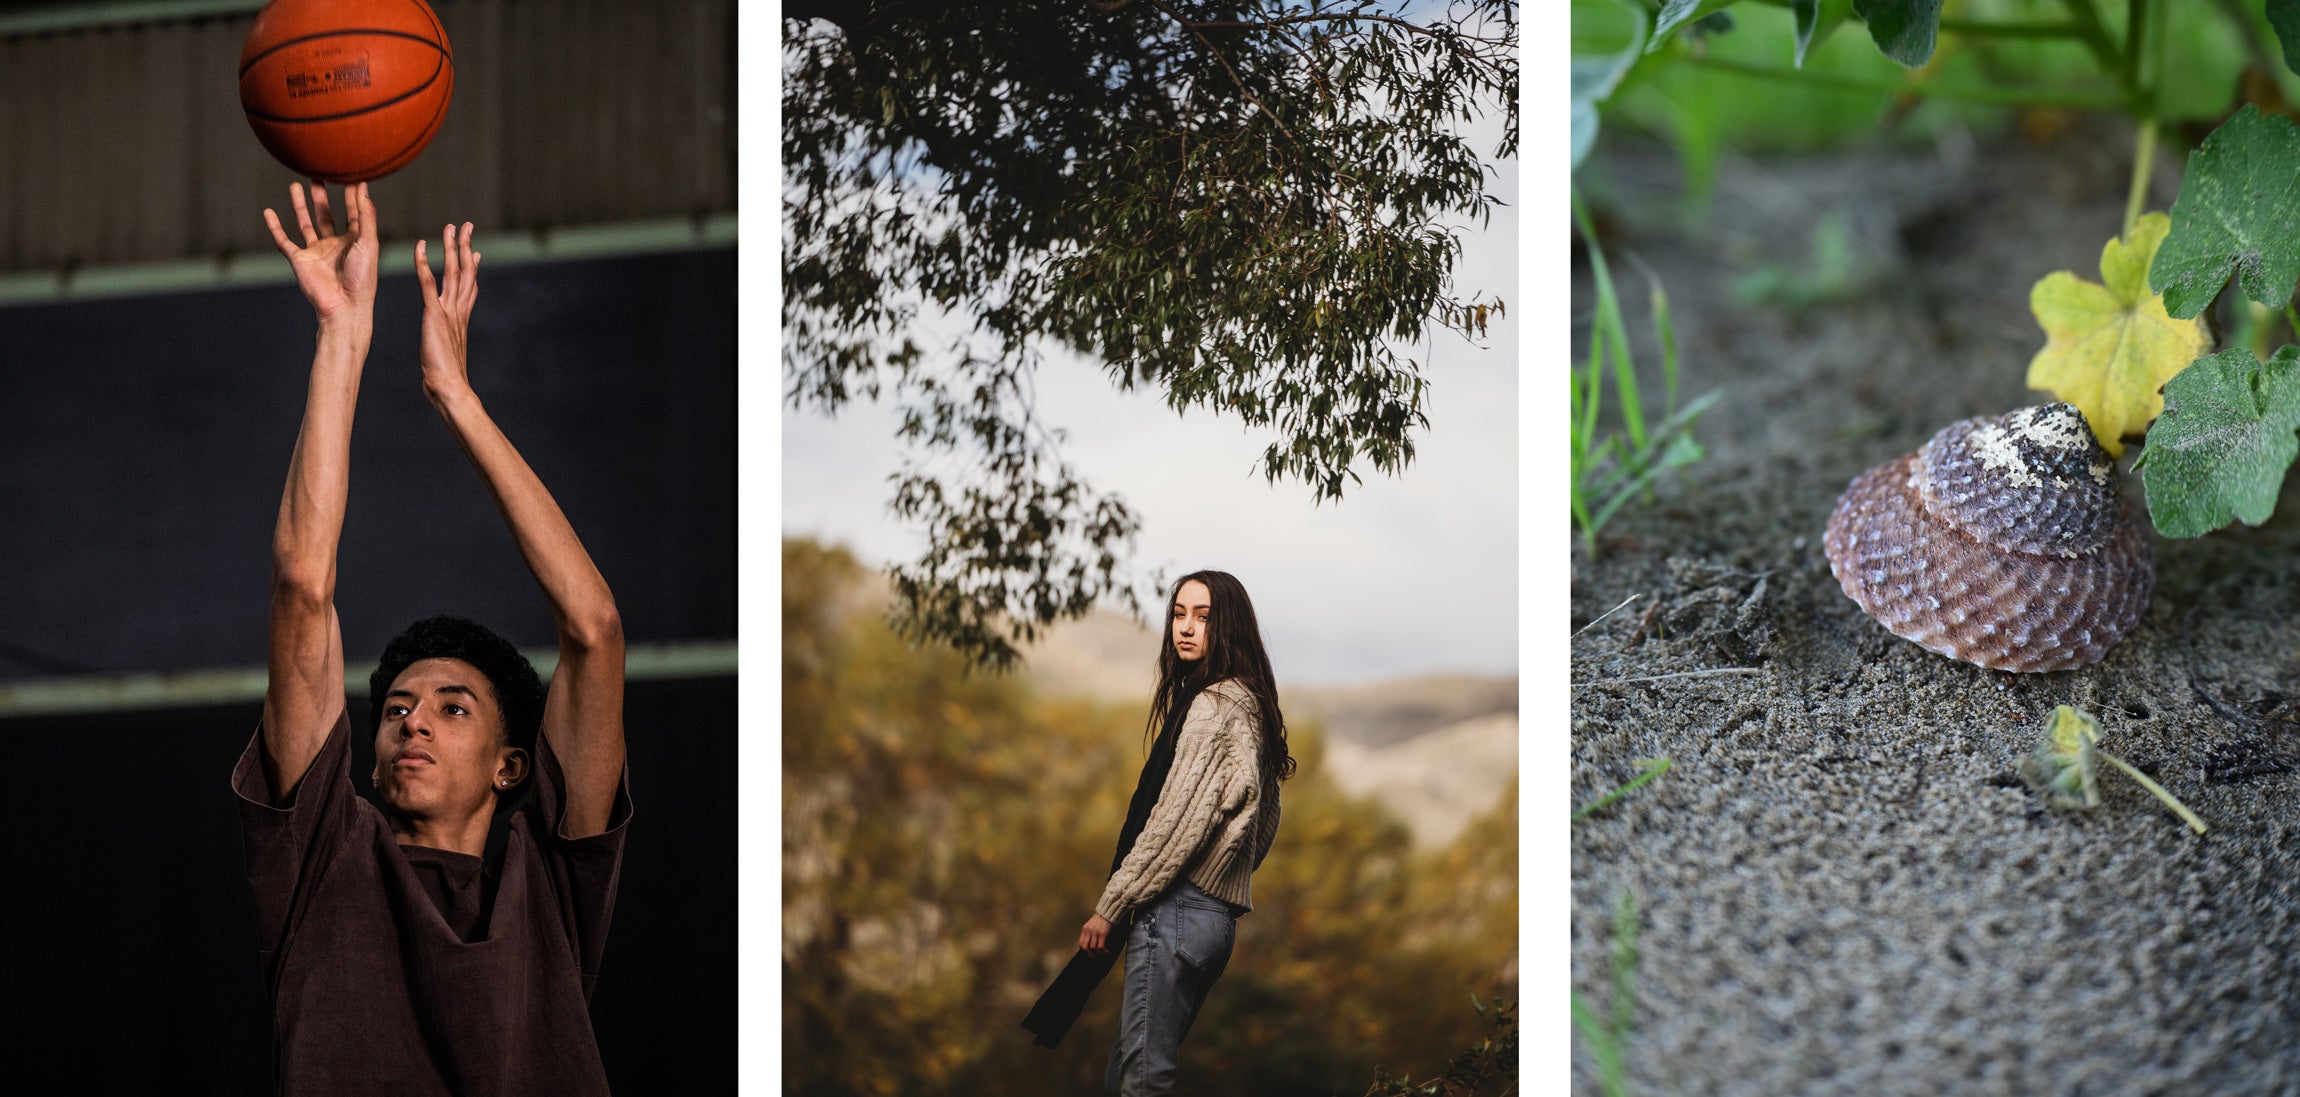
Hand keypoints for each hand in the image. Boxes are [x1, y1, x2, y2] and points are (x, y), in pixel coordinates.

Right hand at [263, 181, 378, 327]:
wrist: (343, 306)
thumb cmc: (362, 278)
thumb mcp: (369, 242)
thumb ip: (366, 216)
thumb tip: (364, 189)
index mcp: (355, 242)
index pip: (353, 213)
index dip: (352, 196)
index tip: (351, 176)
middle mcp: (335, 245)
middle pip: (327, 215)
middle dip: (322, 197)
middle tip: (319, 175)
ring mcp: (316, 252)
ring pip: (305, 223)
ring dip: (301, 206)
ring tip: (296, 185)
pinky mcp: (299, 260)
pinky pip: (283, 240)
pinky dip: (275, 227)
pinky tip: (268, 212)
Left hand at [414, 222, 480, 399]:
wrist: (450, 387)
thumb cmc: (446, 379)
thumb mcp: (447, 354)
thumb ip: (446, 344)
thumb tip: (447, 344)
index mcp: (461, 319)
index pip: (470, 287)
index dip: (472, 267)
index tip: (474, 251)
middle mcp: (458, 311)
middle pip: (466, 272)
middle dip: (465, 247)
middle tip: (467, 226)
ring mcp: (448, 311)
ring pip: (453, 272)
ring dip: (451, 248)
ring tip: (451, 227)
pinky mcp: (434, 315)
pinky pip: (428, 284)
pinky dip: (424, 265)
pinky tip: (421, 247)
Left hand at [1079, 913, 1116, 954]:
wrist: (1109, 911)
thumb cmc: (1101, 918)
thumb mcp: (1092, 924)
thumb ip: (1089, 932)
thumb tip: (1090, 943)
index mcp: (1085, 929)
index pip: (1080, 943)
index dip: (1084, 950)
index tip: (1089, 953)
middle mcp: (1088, 931)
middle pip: (1085, 947)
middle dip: (1089, 954)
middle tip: (1094, 957)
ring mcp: (1095, 932)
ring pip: (1093, 948)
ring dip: (1098, 954)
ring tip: (1102, 954)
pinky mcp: (1102, 934)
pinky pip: (1101, 946)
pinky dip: (1103, 951)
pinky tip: (1107, 952)